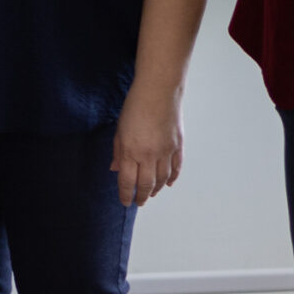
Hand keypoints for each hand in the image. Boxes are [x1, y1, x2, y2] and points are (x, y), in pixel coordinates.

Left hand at [111, 84, 183, 206]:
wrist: (158, 91)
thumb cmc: (135, 106)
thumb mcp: (120, 129)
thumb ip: (118, 151)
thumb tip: (115, 169)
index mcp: (131, 151)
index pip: (127, 181)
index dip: (126, 195)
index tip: (125, 202)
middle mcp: (149, 155)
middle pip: (146, 185)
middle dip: (141, 196)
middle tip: (138, 202)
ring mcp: (166, 152)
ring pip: (163, 180)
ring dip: (157, 190)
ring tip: (151, 194)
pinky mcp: (178, 146)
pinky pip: (176, 168)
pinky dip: (173, 178)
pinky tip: (169, 184)